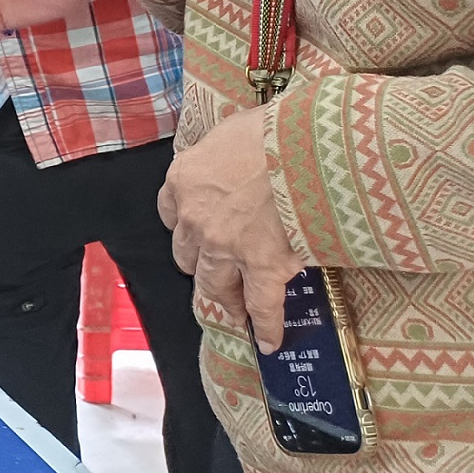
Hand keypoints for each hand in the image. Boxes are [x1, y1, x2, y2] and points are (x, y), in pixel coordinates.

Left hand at [158, 107, 301, 353]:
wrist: (303, 148)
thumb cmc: (272, 130)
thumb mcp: (230, 131)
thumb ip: (222, 153)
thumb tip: (235, 154)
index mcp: (182, 181)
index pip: (170, 214)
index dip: (184, 226)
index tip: (193, 233)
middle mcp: (195, 219)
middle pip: (188, 254)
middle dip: (200, 264)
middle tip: (214, 272)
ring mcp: (225, 247)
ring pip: (215, 284)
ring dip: (224, 299)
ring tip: (234, 312)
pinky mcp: (262, 267)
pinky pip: (262, 305)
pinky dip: (265, 327)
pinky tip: (267, 342)